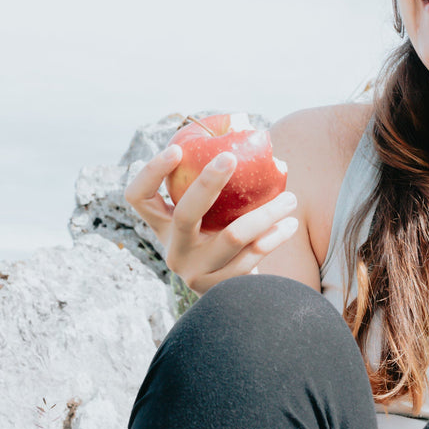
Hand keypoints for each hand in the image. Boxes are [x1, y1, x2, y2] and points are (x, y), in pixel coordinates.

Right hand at [124, 144, 299, 294]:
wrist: (232, 296)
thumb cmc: (222, 236)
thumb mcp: (209, 216)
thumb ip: (214, 185)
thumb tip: (243, 133)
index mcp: (162, 226)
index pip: (138, 197)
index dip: (151, 172)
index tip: (177, 149)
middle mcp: (173, 250)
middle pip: (185, 214)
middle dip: (207, 182)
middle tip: (231, 157)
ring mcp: (195, 272)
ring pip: (233, 236)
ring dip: (266, 213)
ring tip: (290, 198)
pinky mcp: (221, 287)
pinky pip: (253, 256)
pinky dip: (274, 237)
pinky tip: (289, 223)